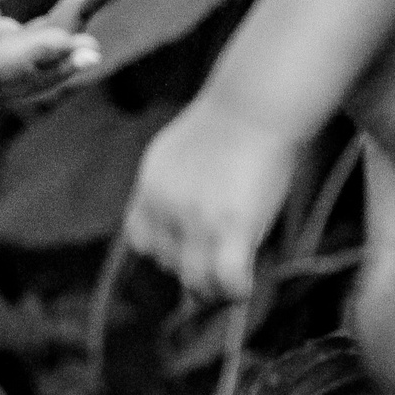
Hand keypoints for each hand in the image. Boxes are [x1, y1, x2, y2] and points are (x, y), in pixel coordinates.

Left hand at [122, 93, 302, 301]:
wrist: (254, 105)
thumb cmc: (227, 122)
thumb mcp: (178, 152)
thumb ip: (172, 187)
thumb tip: (181, 221)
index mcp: (149, 188)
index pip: (140, 241)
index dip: (164, 250)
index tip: (187, 249)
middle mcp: (165, 207)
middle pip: (168, 264)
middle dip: (192, 268)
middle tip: (219, 266)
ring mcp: (196, 220)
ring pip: (194, 281)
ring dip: (213, 288)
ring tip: (231, 283)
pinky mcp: (231, 227)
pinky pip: (227, 279)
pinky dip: (237, 290)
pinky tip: (246, 284)